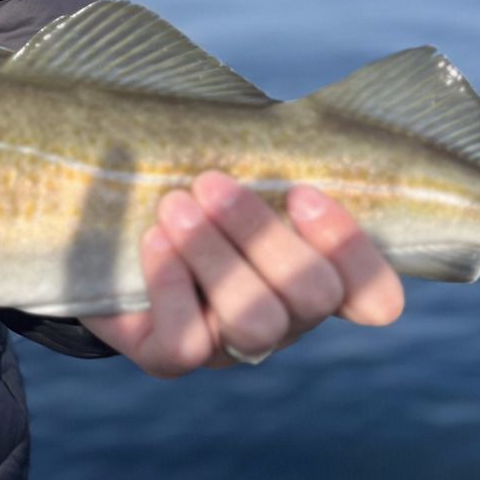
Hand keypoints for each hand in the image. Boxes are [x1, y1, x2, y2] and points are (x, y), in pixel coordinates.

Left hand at [77, 171, 403, 377]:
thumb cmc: (187, 190)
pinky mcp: (169, 358)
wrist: (104, 236)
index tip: (301, 192)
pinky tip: (153, 239)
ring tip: (175, 205)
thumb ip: (268, 157)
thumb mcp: (233, 170)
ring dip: (217, 255)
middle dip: (261, 232)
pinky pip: (187, 342)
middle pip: (311, 296)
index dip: (351, 250)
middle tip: (209, 181)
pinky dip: (171, 283)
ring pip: (255, 322)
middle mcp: (283, 321)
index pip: (375, 297)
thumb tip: (284, 121)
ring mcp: (229, 347)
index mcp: (312, 277)